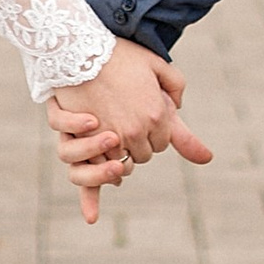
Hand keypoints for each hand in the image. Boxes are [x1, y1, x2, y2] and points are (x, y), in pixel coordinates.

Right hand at [46, 44, 214, 225]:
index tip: (146, 113)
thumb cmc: (120, 55)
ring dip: (116, 161)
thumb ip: (175, 87)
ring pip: (118, 165)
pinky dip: (90, 198)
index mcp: (158, 115)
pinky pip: (85, 177)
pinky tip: (92, 217)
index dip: (156, 131)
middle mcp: (134, 131)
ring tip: (113, 148)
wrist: (80, 46)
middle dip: (138, 143)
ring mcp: (106, 139)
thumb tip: (183, 108)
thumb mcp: (156, 65)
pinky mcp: (81, 142)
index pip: (163, 143)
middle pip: (142, 155)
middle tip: (128, 120)